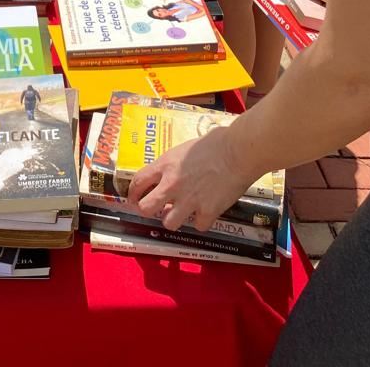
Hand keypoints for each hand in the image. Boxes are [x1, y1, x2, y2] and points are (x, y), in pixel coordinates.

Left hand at [125, 125, 254, 233]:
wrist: (237, 151)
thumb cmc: (213, 143)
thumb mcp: (182, 150)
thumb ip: (171, 165)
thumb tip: (164, 177)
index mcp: (165, 165)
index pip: (138, 182)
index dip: (133, 194)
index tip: (134, 199)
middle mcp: (172, 184)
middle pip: (146, 208)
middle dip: (148, 210)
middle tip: (156, 209)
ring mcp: (189, 200)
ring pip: (169, 223)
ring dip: (175, 219)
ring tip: (183, 213)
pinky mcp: (208, 211)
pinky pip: (198, 226)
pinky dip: (202, 221)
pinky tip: (206, 212)